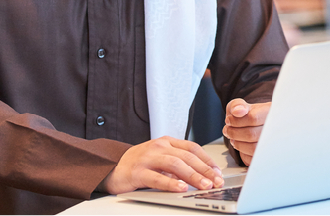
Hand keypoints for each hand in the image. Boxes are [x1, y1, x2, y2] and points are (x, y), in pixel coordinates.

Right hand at [98, 136, 223, 193]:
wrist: (111, 167)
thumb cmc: (140, 164)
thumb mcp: (161, 158)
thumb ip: (178, 162)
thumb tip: (203, 175)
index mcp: (167, 142)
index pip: (192, 148)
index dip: (207, 160)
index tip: (218, 172)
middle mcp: (159, 146)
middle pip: (187, 156)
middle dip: (204, 169)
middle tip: (216, 181)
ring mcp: (148, 157)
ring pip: (175, 164)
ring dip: (192, 175)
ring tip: (204, 185)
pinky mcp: (138, 171)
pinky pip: (157, 177)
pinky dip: (170, 183)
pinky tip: (180, 188)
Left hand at [223, 99, 271, 165]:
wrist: (253, 125)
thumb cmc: (247, 115)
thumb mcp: (240, 105)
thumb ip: (237, 105)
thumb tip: (238, 111)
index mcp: (270, 111)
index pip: (253, 118)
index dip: (236, 121)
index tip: (228, 120)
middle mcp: (276, 128)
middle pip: (252, 134)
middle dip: (234, 133)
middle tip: (227, 130)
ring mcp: (274, 143)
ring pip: (253, 148)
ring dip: (238, 144)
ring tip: (233, 138)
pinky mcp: (268, 156)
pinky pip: (254, 158)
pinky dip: (243, 153)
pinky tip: (241, 144)